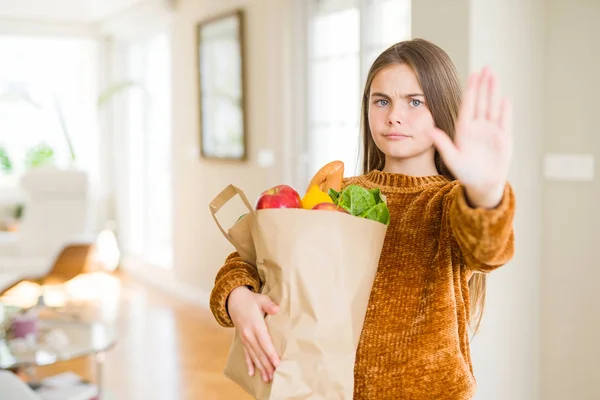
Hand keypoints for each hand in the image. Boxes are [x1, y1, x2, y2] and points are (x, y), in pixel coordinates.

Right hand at [227, 286, 279, 382]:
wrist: (234, 300)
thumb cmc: (250, 300)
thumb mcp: (261, 299)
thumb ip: (269, 305)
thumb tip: (276, 309)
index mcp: (255, 325)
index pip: (264, 342)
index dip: (271, 353)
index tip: (277, 363)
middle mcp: (249, 334)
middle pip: (259, 352)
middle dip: (267, 365)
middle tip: (274, 376)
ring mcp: (244, 338)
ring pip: (253, 356)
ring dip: (260, 368)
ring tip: (267, 378)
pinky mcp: (242, 340)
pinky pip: (246, 354)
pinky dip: (249, 364)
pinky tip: (252, 373)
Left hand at [429, 67, 512, 207]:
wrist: (481, 184)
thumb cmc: (465, 172)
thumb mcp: (452, 158)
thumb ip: (442, 143)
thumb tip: (429, 130)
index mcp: (464, 130)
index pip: (468, 105)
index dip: (471, 90)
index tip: (472, 75)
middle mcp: (478, 127)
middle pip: (481, 101)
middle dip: (483, 85)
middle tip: (485, 67)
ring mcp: (491, 131)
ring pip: (493, 107)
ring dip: (494, 92)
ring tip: (495, 76)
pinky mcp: (503, 138)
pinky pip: (504, 121)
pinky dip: (505, 110)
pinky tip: (505, 98)